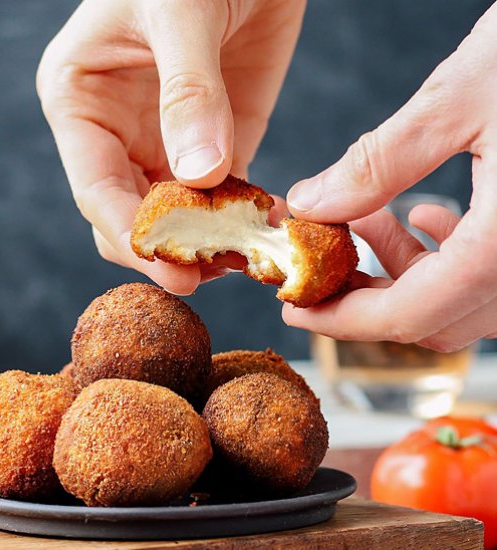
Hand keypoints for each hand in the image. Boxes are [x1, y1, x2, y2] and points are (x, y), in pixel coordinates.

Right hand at [37, 0, 303, 293]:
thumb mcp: (180, 10)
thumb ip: (187, 91)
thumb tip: (199, 173)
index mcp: (81, 102)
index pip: (96, 190)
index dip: (130, 235)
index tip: (170, 269)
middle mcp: (118, 132)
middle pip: (132, 215)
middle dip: (166, 249)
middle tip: (208, 274)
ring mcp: (167, 143)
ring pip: (175, 216)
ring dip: (203, 243)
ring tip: (238, 260)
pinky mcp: (216, 143)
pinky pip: (218, 196)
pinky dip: (235, 220)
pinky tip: (257, 232)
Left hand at [284, 4, 496, 351]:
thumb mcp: (461, 100)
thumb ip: (379, 162)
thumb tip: (311, 203)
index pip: (407, 314)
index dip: (339, 320)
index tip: (294, 310)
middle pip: (429, 318)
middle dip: (362, 298)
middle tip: (318, 269)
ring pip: (455, 300)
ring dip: (399, 271)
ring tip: (364, 221)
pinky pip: (484, 272)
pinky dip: (441, 255)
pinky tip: (422, 213)